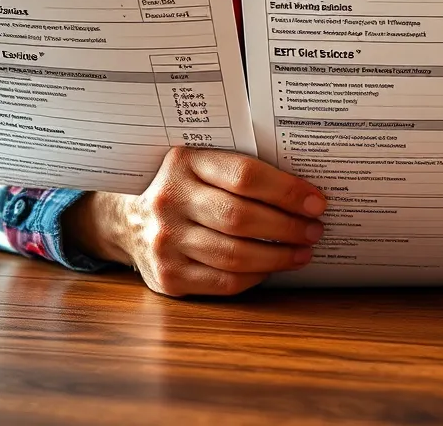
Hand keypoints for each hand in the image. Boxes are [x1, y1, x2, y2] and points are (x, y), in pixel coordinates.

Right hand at [62, 147, 326, 296]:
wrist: (126, 219)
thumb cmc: (183, 187)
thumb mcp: (201, 163)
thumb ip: (240, 168)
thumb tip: (303, 188)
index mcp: (185, 162)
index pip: (244, 175)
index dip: (287, 190)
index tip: (316, 201)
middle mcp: (170, 200)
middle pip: (242, 218)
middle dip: (287, 227)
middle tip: (315, 229)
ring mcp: (166, 241)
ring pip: (235, 255)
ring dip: (278, 256)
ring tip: (303, 251)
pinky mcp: (167, 276)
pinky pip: (223, 282)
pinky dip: (256, 276)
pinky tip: (273, 267)